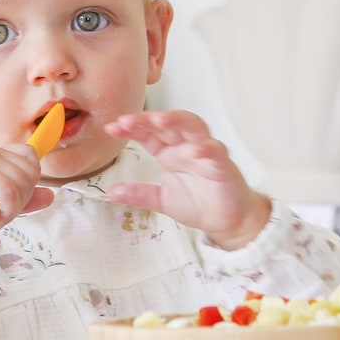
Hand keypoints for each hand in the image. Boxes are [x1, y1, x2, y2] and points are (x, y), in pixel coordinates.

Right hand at [0, 145, 54, 234]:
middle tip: (0, 210)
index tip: (12, 199)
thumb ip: (26, 198)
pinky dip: (6, 211)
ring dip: (12, 208)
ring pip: (21, 183)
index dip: (29, 182)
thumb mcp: (4, 204)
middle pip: (30, 172)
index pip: (31, 157)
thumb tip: (51, 195)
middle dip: (21, 198)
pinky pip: (9, 192)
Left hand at [104, 110, 270, 249]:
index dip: (132, 128)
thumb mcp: (162, 200)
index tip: (111, 128)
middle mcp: (187, 147)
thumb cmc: (198, 203)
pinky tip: (198, 149)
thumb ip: (140, 194)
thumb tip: (111, 192)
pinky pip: (216, 152)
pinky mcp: (223, 165)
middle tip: (128, 120)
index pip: (149, 133)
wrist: (227, 221)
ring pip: (194, 127)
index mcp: (170, 152)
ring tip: (160, 120)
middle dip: (149, 119)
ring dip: (178, 121)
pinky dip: (208, 148)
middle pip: (169, 124)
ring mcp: (206, 153)